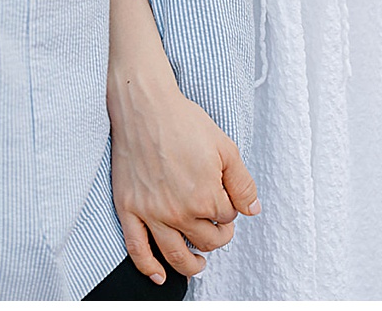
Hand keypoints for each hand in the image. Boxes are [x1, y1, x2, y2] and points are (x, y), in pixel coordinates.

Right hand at [109, 76, 258, 281]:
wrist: (143, 105)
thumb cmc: (182, 121)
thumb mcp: (226, 147)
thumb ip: (242, 183)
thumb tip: (252, 210)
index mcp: (205, 197)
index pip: (227, 218)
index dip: (228, 207)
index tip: (221, 194)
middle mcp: (178, 211)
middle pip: (207, 241)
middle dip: (217, 234)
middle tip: (216, 223)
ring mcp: (151, 212)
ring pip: (176, 255)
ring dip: (192, 265)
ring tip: (198, 262)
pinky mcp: (129, 208)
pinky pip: (136, 248)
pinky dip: (147, 267)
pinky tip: (158, 276)